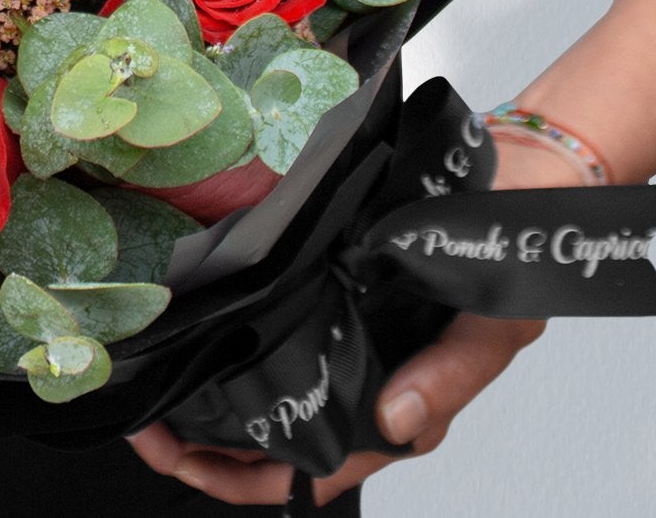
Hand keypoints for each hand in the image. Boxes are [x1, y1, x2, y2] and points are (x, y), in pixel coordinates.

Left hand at [125, 133, 576, 505]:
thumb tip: (395, 422)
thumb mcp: (492, 325)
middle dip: (204, 443)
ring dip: (210, 395)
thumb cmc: (505, 262)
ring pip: (264, 388)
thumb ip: (447, 377)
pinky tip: (195, 323)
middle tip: (145, 422)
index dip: (242, 477)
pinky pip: (274, 325)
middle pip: (273, 439)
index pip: (313, 471)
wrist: (511, 178)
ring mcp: (341, 336)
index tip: (180, 459)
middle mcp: (362, 381)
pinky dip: (233, 334)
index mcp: (399, 406)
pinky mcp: (328, 289)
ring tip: (153, 383)